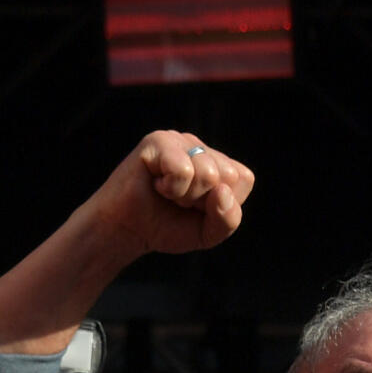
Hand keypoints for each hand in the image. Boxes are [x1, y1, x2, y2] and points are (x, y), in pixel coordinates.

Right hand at [80, 131, 253, 259]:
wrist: (127, 231)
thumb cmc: (167, 226)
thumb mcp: (208, 232)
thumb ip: (228, 219)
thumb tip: (221, 191)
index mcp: (217, 163)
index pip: (244, 179)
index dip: (222, 203)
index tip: (197, 207)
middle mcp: (201, 147)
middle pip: (227, 175)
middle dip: (203, 200)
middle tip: (178, 200)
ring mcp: (179, 140)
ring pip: (208, 173)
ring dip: (185, 196)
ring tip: (167, 192)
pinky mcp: (158, 141)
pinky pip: (183, 170)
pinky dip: (171, 188)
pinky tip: (156, 184)